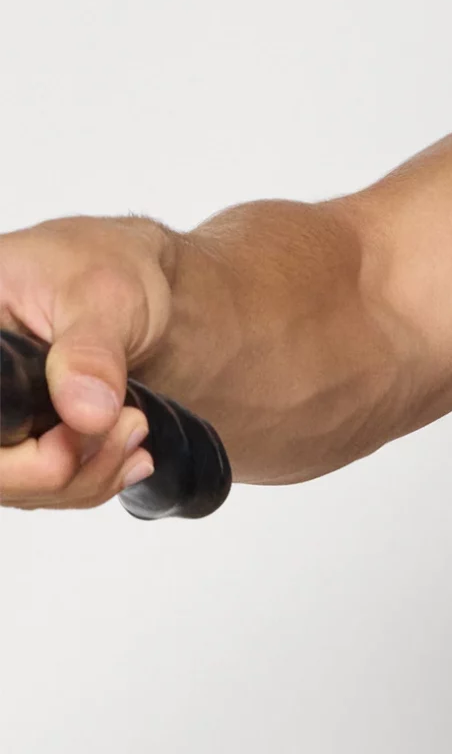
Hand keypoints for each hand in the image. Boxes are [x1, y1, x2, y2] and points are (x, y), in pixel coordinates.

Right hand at [0, 218, 172, 507]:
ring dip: (82, 479)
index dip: (14, 452)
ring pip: (13, 486)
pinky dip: (85, 482)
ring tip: (136, 430)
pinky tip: (128, 456)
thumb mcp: (103, 295)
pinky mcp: (14, 440)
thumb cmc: (108, 266)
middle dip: (59, 469)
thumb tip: (86, 414)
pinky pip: (36, 487)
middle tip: (129, 428)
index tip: (81, 430)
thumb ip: (91, 353)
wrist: (136, 285)